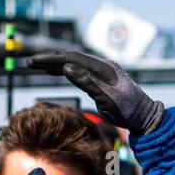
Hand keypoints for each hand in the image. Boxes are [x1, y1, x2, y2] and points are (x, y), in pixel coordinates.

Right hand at [27, 51, 164, 135]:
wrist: (144, 116)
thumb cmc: (127, 111)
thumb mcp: (106, 99)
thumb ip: (87, 82)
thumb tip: (67, 68)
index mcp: (102, 68)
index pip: (72, 58)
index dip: (51, 59)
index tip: (34, 62)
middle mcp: (102, 65)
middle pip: (72, 57)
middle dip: (50, 59)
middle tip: (31, 62)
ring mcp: (103, 71)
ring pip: (76, 63)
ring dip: (57, 63)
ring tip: (39, 66)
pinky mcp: (103, 78)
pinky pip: (81, 69)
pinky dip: (67, 70)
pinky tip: (57, 72)